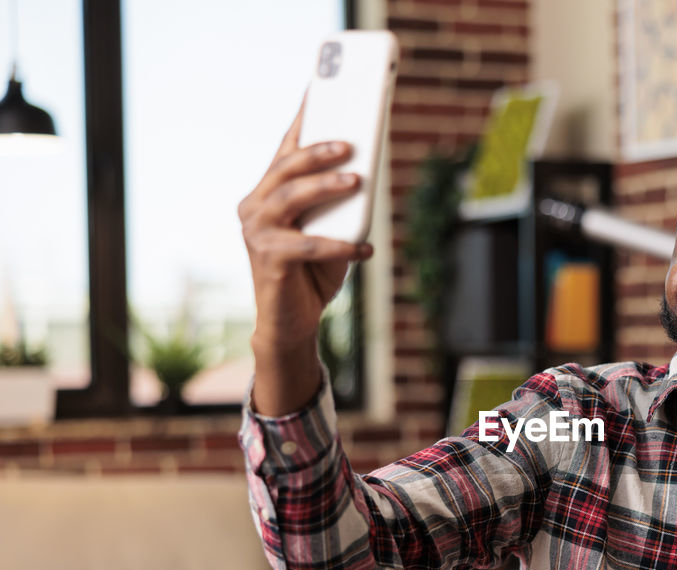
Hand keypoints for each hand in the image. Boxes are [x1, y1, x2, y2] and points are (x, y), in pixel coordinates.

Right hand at [237, 100, 371, 414]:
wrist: (292, 322)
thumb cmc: (314, 271)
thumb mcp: (330, 228)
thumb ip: (339, 202)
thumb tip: (368, 171)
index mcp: (268, 192)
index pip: (287, 148)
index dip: (304, 118)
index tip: (321, 88)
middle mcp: (255, 206)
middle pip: (286, 168)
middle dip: (317, 151)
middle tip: (349, 143)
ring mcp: (256, 232)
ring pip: (291, 197)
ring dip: (325, 187)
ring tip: (357, 181)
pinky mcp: (268, 260)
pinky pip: (307, 246)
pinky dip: (339, 245)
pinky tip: (364, 249)